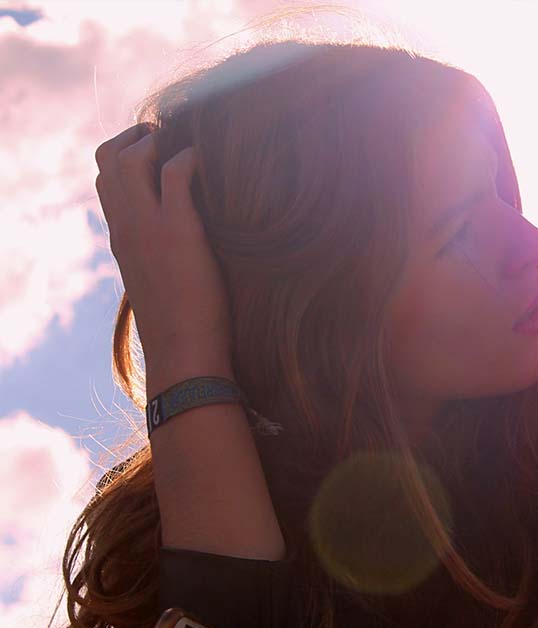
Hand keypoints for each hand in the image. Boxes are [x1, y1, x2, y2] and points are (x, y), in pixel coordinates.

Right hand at [94, 123, 232, 364]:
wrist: (184, 355)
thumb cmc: (180, 328)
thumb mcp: (158, 287)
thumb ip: (158, 260)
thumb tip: (179, 252)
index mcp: (121, 239)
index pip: (106, 183)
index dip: (125, 158)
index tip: (154, 154)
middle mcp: (126, 228)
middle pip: (107, 160)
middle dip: (134, 137)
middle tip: (165, 139)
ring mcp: (148, 228)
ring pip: (130, 159)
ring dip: (156, 141)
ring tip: (183, 145)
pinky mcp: (178, 232)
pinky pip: (175, 173)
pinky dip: (189, 158)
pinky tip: (206, 163)